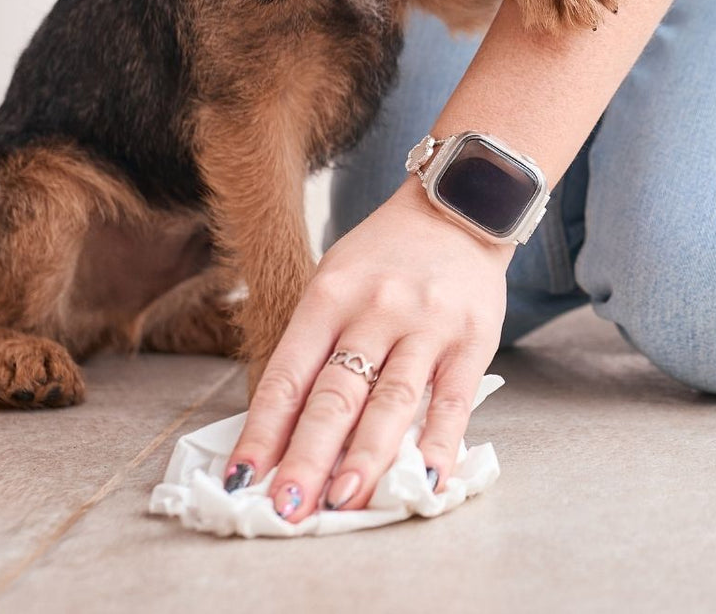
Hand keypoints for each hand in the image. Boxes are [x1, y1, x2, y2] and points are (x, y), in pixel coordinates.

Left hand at [223, 181, 510, 520]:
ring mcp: (426, 326)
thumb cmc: (389, 256)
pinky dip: (440, 445)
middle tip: (289, 508)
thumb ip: (317, 348)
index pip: (288, 376)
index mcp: (330, 296)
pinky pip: (453, 401)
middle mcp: (375, 311)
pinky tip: (426, 480)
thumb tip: (287, 434)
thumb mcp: (336, 282)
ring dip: (366, 459)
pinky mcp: (472, 340)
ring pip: (391, 403)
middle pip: (335, 396)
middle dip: (308, 458)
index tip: (244, 481)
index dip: (263, 433)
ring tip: (344, 502)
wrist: (460, 206)